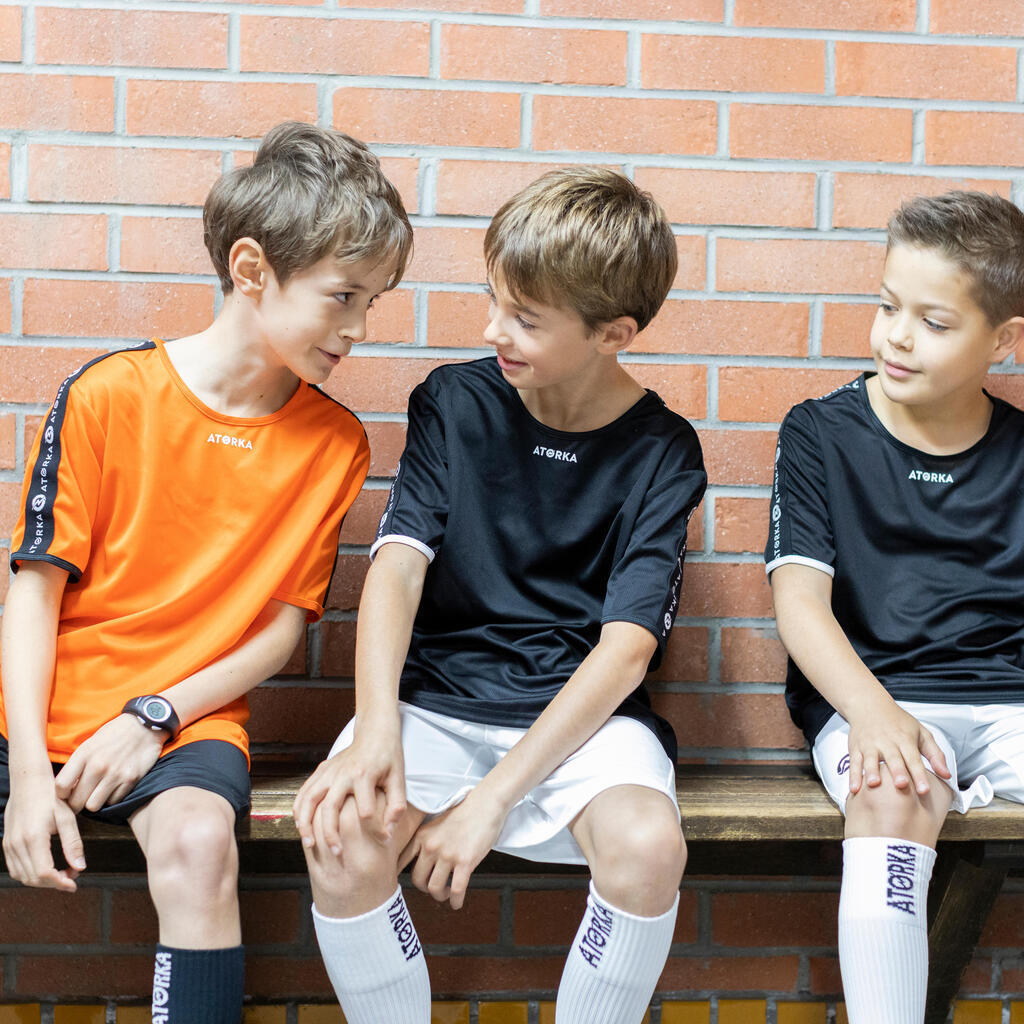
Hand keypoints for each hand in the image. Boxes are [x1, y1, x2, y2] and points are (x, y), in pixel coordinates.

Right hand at [3, 771, 84, 890]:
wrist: (29, 782)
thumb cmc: (50, 796)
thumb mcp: (67, 817)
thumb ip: (73, 843)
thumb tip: (80, 867)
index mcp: (33, 838)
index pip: (44, 873)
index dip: (59, 883)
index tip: (74, 883)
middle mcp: (17, 844)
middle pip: (33, 878)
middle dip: (54, 883)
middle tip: (73, 874)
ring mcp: (9, 844)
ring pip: (22, 876)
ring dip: (42, 880)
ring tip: (62, 871)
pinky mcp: (7, 843)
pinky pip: (15, 868)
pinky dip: (30, 873)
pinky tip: (46, 866)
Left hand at [54, 714, 165, 812]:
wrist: (145, 725)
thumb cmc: (114, 734)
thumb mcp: (91, 743)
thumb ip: (77, 764)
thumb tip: (66, 788)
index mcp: (84, 754)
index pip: (61, 786)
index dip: (60, 795)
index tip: (66, 794)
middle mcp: (98, 765)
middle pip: (76, 801)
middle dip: (76, 803)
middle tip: (81, 798)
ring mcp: (115, 774)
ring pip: (93, 806)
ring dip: (94, 802)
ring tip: (98, 793)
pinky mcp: (131, 779)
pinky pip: (113, 801)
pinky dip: (112, 797)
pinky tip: (114, 787)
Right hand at [293, 721, 405, 853]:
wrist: (375, 731)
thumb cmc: (389, 757)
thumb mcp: (399, 778)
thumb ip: (396, 805)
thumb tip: (390, 832)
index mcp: (364, 775)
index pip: (366, 812)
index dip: (376, 830)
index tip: (384, 841)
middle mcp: (343, 773)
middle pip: (331, 808)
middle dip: (331, 834)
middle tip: (337, 853)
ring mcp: (329, 771)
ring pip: (310, 800)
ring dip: (307, 823)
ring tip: (309, 844)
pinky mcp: (322, 769)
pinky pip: (304, 791)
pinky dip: (299, 809)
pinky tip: (300, 825)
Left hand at [398, 790, 505, 909]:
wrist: (486, 804)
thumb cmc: (464, 812)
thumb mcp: (437, 822)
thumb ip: (426, 840)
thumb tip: (420, 861)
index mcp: (422, 836)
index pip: (401, 862)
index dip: (400, 877)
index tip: (404, 884)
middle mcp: (431, 846)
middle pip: (417, 880)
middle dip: (424, 888)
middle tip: (434, 887)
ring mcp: (448, 854)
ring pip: (435, 888)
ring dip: (440, 895)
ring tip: (447, 893)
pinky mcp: (465, 862)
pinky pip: (456, 890)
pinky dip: (456, 901)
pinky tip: (457, 902)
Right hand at [847, 700, 951, 795]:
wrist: (869, 705)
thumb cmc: (897, 722)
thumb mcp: (921, 732)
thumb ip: (935, 754)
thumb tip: (947, 775)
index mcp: (905, 739)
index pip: (913, 758)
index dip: (919, 774)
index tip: (925, 790)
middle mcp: (886, 742)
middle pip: (893, 758)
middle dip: (897, 771)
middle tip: (901, 785)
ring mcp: (869, 745)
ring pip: (870, 760)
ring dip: (872, 772)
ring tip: (874, 784)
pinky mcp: (855, 748)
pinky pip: (854, 762)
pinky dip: (853, 775)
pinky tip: (854, 789)